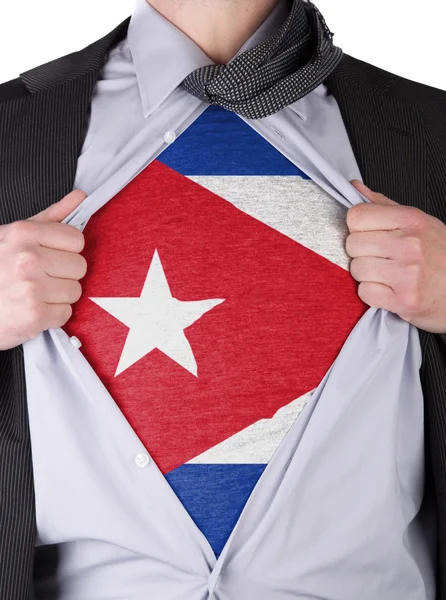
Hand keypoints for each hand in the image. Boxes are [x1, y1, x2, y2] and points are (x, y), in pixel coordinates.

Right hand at [0, 190, 87, 349]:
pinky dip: (52, 315)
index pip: (77, 239)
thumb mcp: (15, 236)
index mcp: (23, 233)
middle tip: (42, 278)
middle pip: (79, 266)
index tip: (52, 256)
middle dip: (64, 274)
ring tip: (36, 294)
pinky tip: (34, 309)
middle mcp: (27, 258)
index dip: (67, 250)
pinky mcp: (34, 314)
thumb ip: (51, 217)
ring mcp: (31, 287)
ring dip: (59, 296)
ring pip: (75, 291)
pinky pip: (66, 313)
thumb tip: (80, 197)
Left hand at [346, 180, 445, 332]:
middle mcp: (410, 245)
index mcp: (412, 220)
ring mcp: (408, 274)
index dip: (357, 227)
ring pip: (357, 269)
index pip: (357, 216)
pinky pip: (365, 293)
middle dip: (361, 252)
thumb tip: (354, 187)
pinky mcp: (404, 300)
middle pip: (353, 244)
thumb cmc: (440, 256)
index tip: (369, 234)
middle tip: (381, 257)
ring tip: (386, 274)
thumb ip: (383, 206)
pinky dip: (373, 294)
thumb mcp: (419, 223)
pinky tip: (389, 289)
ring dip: (367, 275)